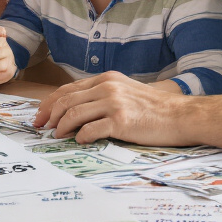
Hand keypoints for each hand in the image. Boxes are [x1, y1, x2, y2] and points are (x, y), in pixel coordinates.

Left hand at [33, 71, 191, 145]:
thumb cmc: (155, 108)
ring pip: (74, 114)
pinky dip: (80, 137)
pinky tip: (80, 141)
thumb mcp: (126, 91)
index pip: (68, 89)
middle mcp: (107, 88)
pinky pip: (91, 130)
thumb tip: (76, 110)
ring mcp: (114, 103)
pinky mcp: (121, 121)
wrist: (180, 115)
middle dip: (49, 115)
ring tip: (57, 136)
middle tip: (42, 127)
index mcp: (107, 79)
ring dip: (61, 127)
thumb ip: (103, 95)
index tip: (41, 114)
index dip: (50, 102)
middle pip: (66, 100)